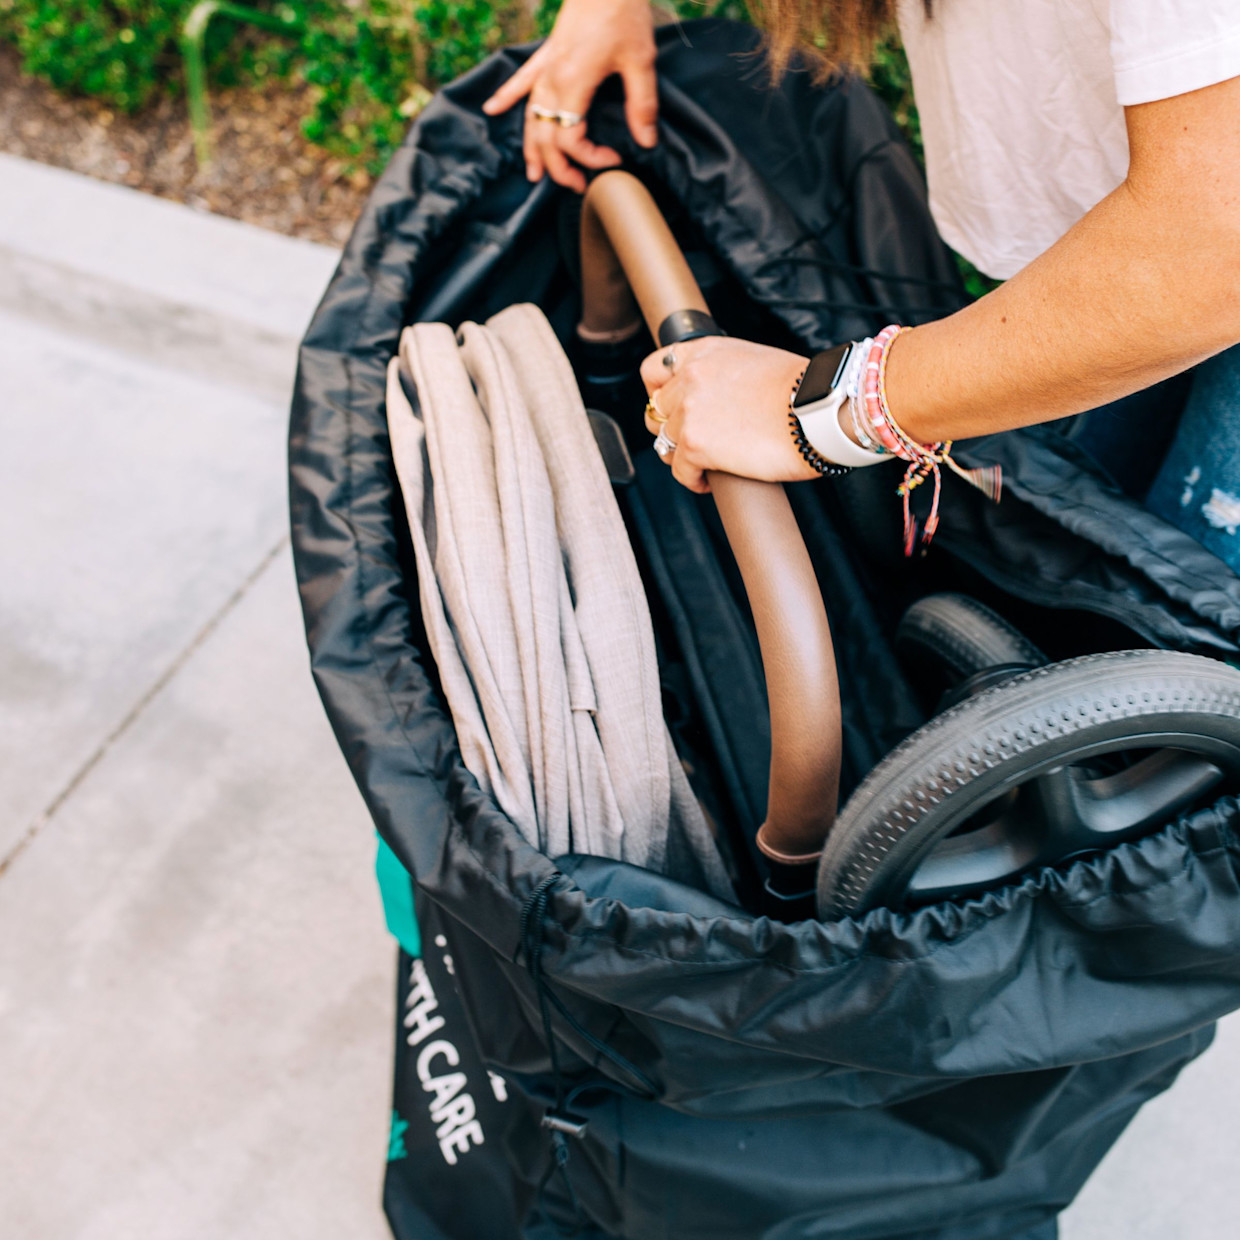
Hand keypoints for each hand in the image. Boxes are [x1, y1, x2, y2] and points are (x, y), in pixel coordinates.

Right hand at [481, 0, 658, 192]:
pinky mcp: (547, 54)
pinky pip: (521, 82)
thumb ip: (641, 105)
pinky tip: (492, 110)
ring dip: (531, 149)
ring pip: (529, 117)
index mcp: (572, 83)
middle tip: (577, 186)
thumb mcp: (640, 60)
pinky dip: (506, 97)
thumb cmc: (622, 12)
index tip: (614, 158)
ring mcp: (546, 67)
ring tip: (534, 174)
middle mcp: (552, 79)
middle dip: (558, 168)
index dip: (589, 158)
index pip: (570, 138)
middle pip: (545, 137)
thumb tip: (646, 141)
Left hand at [640, 337, 817, 491]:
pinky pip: (679, 470)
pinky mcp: (695, 445)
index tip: (669, 408)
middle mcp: (690, 377)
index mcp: (704, 353)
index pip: (654, 369)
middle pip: (656, 410)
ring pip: (664, 442)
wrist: (818, 410)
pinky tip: (709, 481)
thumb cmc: (803, 389)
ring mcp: (689, 411)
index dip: (657, 392)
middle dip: (670, 428)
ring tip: (703, 465)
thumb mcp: (755, 362)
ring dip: (681, 456)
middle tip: (690, 442)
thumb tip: (721, 397)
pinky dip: (693, 480)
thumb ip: (725, 373)